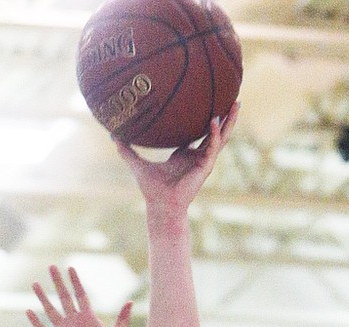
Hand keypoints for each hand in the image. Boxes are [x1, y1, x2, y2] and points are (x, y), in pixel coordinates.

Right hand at [27, 266, 131, 326]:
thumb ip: (122, 319)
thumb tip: (131, 301)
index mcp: (88, 318)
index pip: (80, 295)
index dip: (75, 281)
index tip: (70, 268)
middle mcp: (75, 322)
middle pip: (64, 297)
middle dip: (58, 282)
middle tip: (51, 266)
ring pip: (51, 310)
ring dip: (43, 298)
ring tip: (35, 284)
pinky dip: (36, 322)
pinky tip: (28, 311)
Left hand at [116, 104, 237, 219]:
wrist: (160, 206)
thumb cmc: (151, 190)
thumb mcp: (136, 163)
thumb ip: (125, 149)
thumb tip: (111, 134)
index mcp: (185, 155)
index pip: (197, 134)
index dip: (203, 119)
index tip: (208, 102)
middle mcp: (197, 157)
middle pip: (215, 132)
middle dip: (225, 116)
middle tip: (232, 98)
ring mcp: (203, 162)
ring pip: (221, 138)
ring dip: (230, 122)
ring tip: (237, 105)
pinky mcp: (205, 168)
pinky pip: (212, 147)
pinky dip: (215, 135)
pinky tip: (214, 121)